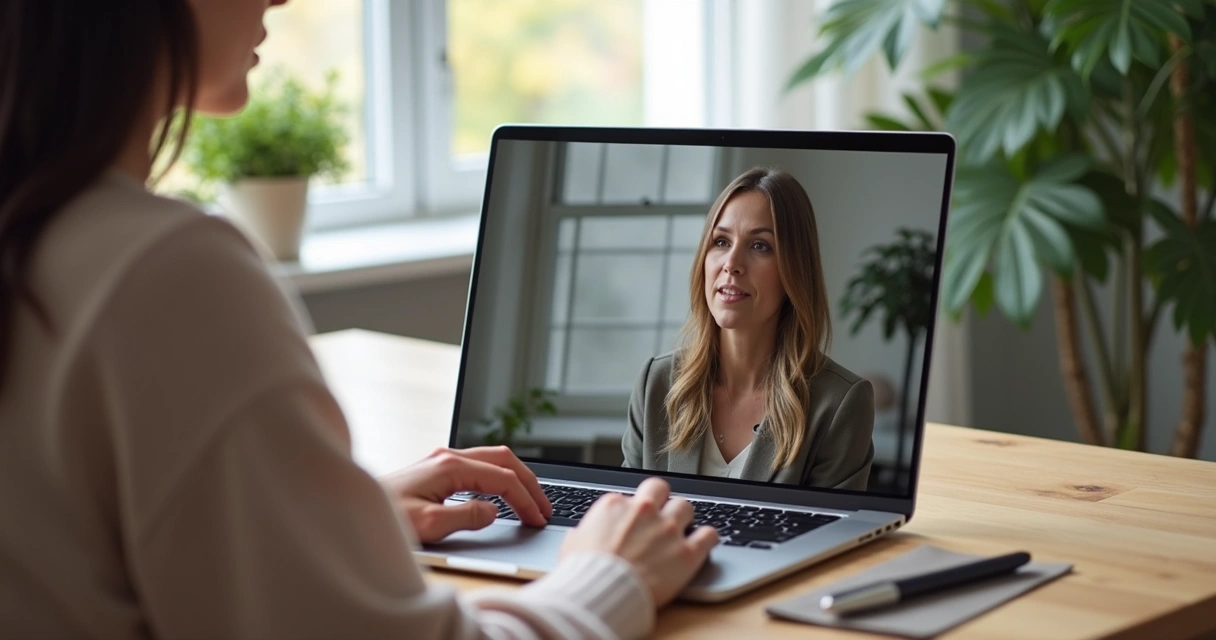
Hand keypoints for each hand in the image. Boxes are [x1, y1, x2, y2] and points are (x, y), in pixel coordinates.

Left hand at [380, 446, 552, 542]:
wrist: (349, 512)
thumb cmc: (384, 518)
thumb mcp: (429, 525)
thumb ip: (466, 516)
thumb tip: (493, 511)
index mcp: (449, 467)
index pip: (502, 479)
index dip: (525, 499)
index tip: (538, 518)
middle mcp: (447, 457)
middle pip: (503, 459)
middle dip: (529, 481)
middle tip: (544, 506)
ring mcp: (441, 460)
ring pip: (492, 459)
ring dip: (515, 477)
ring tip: (531, 499)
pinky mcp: (436, 469)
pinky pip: (479, 466)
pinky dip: (499, 477)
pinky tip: (502, 492)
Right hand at [560, 477, 718, 606]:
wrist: (601, 594)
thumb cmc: (584, 573)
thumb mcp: (571, 546)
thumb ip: (581, 534)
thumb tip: (579, 535)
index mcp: (614, 506)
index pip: (629, 496)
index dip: (632, 511)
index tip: (633, 523)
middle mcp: (644, 511)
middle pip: (661, 489)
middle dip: (662, 499)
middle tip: (661, 514)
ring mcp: (667, 530)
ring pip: (686, 506)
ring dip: (684, 517)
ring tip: (682, 529)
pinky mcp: (686, 553)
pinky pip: (709, 534)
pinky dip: (708, 537)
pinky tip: (705, 541)